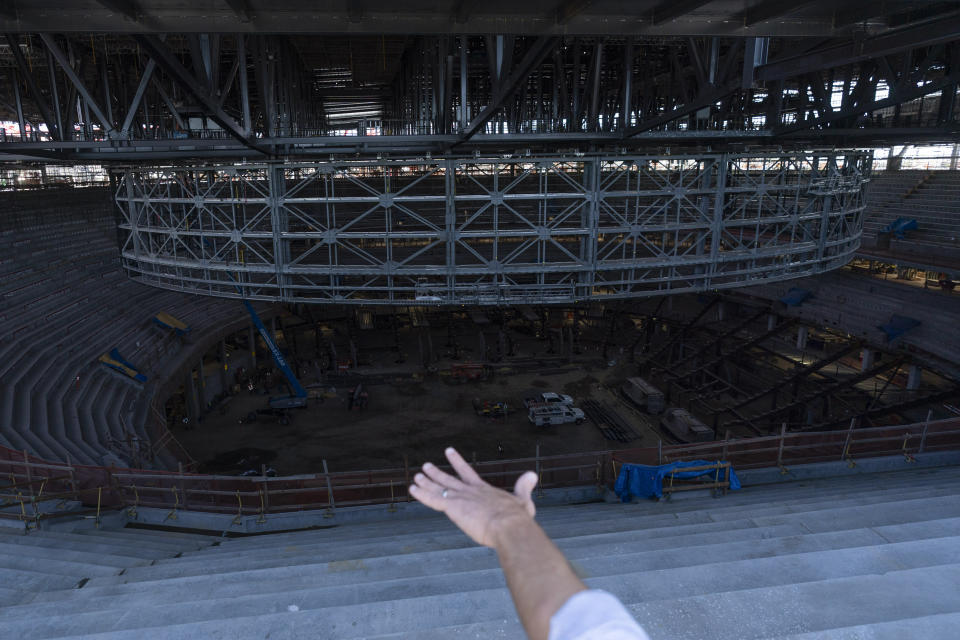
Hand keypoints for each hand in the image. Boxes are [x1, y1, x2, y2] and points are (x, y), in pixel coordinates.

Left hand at [409, 447, 537, 547]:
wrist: (509, 526)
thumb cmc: (517, 519)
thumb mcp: (523, 501)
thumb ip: (523, 487)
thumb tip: (533, 473)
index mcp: (484, 490)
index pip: (467, 473)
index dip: (457, 462)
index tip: (448, 451)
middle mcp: (470, 492)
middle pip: (449, 480)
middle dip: (437, 473)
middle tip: (426, 466)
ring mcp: (460, 498)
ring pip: (439, 488)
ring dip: (427, 483)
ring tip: (417, 476)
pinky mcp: (453, 507)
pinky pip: (433, 500)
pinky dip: (422, 494)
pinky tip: (412, 489)